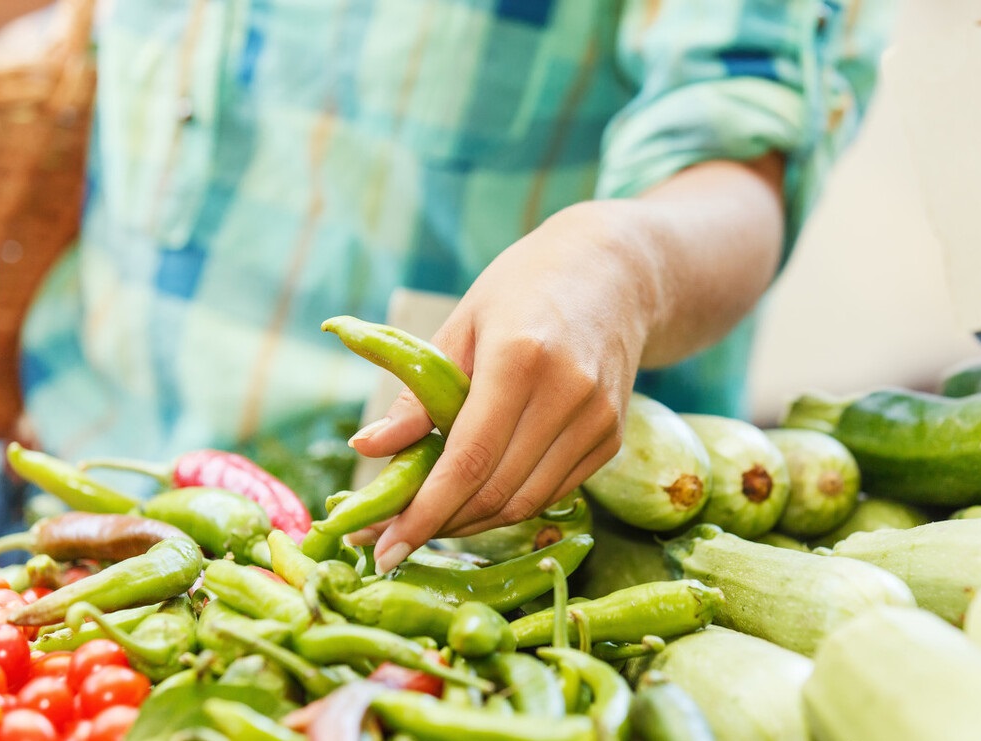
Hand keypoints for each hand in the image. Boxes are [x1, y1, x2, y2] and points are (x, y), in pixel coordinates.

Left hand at [349, 201, 656, 573]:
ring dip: (471, 523)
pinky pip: (551, 492)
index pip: (469, 459)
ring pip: (526, 503)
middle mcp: (567, 394)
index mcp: (520, 358)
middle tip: (388, 542)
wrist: (614, 273)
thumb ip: (417, 396)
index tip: (382, 551)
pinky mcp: (611, 438)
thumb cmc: (523, 289)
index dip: (424, 513)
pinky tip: (474, 499)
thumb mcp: (460, 326)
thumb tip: (365, 448)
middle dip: (438, 526)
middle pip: (496, 491)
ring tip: (427, 523)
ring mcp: (598, 420)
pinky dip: (508, 505)